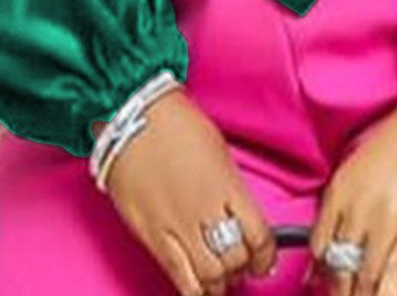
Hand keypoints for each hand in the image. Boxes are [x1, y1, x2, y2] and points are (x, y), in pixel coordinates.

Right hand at [91, 88, 276, 295]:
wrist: (131, 118)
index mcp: (228, 185)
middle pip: (235, 259)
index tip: (264, 260)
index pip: (260, 236)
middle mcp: (205, 210)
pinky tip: (198, 289)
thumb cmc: (175, 123)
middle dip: (241, 268)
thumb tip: (238, 215)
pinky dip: (192, 290)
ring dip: (219, 283)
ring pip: (209, 276)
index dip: (265, 256)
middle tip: (239, 265)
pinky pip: (177, 276)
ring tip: (219, 278)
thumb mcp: (218, 149)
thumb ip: (230, 187)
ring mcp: (177, 225)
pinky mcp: (151, 235)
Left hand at [306, 100, 396, 295]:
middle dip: (339, 292)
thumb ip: (339, 207)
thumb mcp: (356, 165)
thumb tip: (322, 257)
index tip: (323, 286)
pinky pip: (396, 273)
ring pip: (366, 275)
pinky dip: (386, 294)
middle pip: (340, 266)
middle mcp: (359, 206)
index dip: (321, 274)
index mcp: (340, 189)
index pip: (319, 246)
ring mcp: (389, 218)